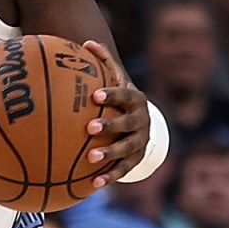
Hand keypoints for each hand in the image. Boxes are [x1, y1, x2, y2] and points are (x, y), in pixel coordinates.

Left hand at [77, 40, 150, 185]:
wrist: (141, 123)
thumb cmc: (120, 98)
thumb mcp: (115, 79)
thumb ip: (103, 62)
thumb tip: (86, 43)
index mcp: (135, 99)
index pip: (125, 95)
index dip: (112, 95)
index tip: (95, 95)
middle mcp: (142, 120)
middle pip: (129, 124)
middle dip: (111, 125)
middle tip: (90, 128)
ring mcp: (140, 141)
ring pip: (127, 149)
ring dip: (110, 154)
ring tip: (90, 159)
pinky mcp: (136, 160)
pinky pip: (123, 170)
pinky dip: (109, 177)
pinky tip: (93, 184)